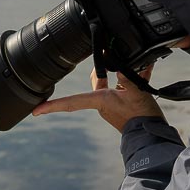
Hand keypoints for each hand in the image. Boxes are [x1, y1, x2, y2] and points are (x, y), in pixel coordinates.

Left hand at [31, 66, 164, 132]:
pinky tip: (145, 70)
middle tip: (108, 53)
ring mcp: (112, 104)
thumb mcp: (137, 93)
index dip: (53, 105)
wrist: (153, 135)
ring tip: (135, 65)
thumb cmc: (142, 118)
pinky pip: (124, 87)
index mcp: (100, 100)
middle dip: (102, 67)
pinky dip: (133, 78)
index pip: (72, 102)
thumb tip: (119, 66)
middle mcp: (103, 103)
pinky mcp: (123, 105)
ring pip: (110, 82)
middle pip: (96, 80)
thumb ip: (128, 78)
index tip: (36, 110)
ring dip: (121, 72)